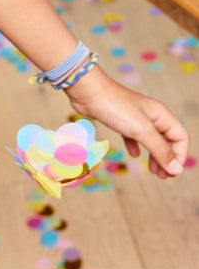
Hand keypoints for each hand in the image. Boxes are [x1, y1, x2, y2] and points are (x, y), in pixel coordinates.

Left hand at [66, 65, 188, 179]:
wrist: (88, 92)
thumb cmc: (116, 107)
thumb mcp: (141, 131)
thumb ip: (160, 150)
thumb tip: (176, 169)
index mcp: (162, 115)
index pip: (181, 137)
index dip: (180, 155)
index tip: (171, 172)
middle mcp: (152, 115)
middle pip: (168, 140)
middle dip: (167, 159)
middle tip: (162, 177)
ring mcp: (136, 117)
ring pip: (152, 140)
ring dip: (154, 156)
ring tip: (153, 171)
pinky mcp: (121, 120)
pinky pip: (134, 136)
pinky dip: (136, 146)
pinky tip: (133, 154)